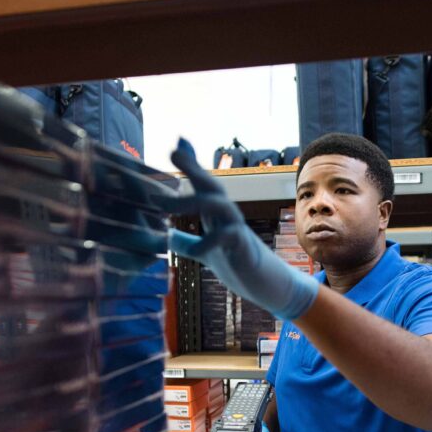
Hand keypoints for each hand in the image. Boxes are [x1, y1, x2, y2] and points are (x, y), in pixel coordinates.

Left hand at [163, 138, 318, 320]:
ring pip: (218, 205)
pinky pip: (228, 238)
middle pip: (212, 186)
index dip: (191, 166)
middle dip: (193, 167)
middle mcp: (228, 218)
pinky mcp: (244, 251)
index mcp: (216, 216)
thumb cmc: (237, 264)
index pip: (203, 186)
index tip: (174, 146)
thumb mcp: (205, 252)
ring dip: (190, 200)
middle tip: (172, 152)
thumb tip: (164, 235)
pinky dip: (209, 240)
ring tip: (161, 206)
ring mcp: (237, 232)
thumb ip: (185, 242)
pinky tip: (195, 247)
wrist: (270, 285)